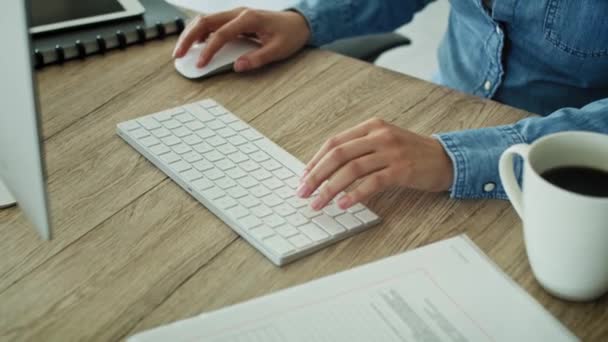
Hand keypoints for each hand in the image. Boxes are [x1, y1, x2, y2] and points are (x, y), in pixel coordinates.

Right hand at [172, 8, 310, 71]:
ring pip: (205, 20)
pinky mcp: (234, 19)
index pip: (221, 34)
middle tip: (178, 56)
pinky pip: (212, 24)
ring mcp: (235, 14)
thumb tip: (237, 66)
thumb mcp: (278, 50)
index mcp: (248, 19)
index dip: (208, 50)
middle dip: (188, 38)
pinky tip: (195, 46)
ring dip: (190, 34)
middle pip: (204, 22)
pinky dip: (200, 33)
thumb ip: (257, 58)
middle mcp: (238, 12)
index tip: (200, 64)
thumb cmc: (290, 35)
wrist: (299, 22)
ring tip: (181, 51)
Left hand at [297, 118, 453, 209]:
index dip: (315, 161)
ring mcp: (391, 152)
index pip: (334, 143)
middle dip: (316, 175)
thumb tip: (326, 171)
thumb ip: (359, 150)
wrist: (446, 159)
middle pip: (338, 155)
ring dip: (330, 188)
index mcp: (371, 127)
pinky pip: (372, 182)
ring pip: (351, 169)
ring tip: (318, 203)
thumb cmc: (410, 154)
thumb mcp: (384, 143)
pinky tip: (343, 204)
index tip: (303, 178)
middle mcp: (379, 136)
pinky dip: (355, 194)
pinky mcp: (402, 169)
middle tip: (303, 193)